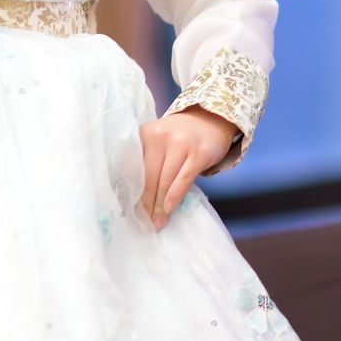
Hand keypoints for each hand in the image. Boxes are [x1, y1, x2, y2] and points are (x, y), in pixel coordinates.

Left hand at [138, 105, 238, 230]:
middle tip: (145, 221)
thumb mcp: (158, 139)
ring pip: (165, 181)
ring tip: (157, 221)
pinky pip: (183, 180)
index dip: (131, 190)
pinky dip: (174, 197)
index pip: (134, 166)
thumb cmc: (179, 135)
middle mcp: (161, 136)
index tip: (130, 209)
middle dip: (146, 202)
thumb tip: (135, 194)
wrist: (211, 119)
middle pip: (149, 176)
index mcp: (145, 133)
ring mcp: (181, 143)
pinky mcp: (199, 153)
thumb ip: (147, 159)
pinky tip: (169, 208)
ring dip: (160, 205)